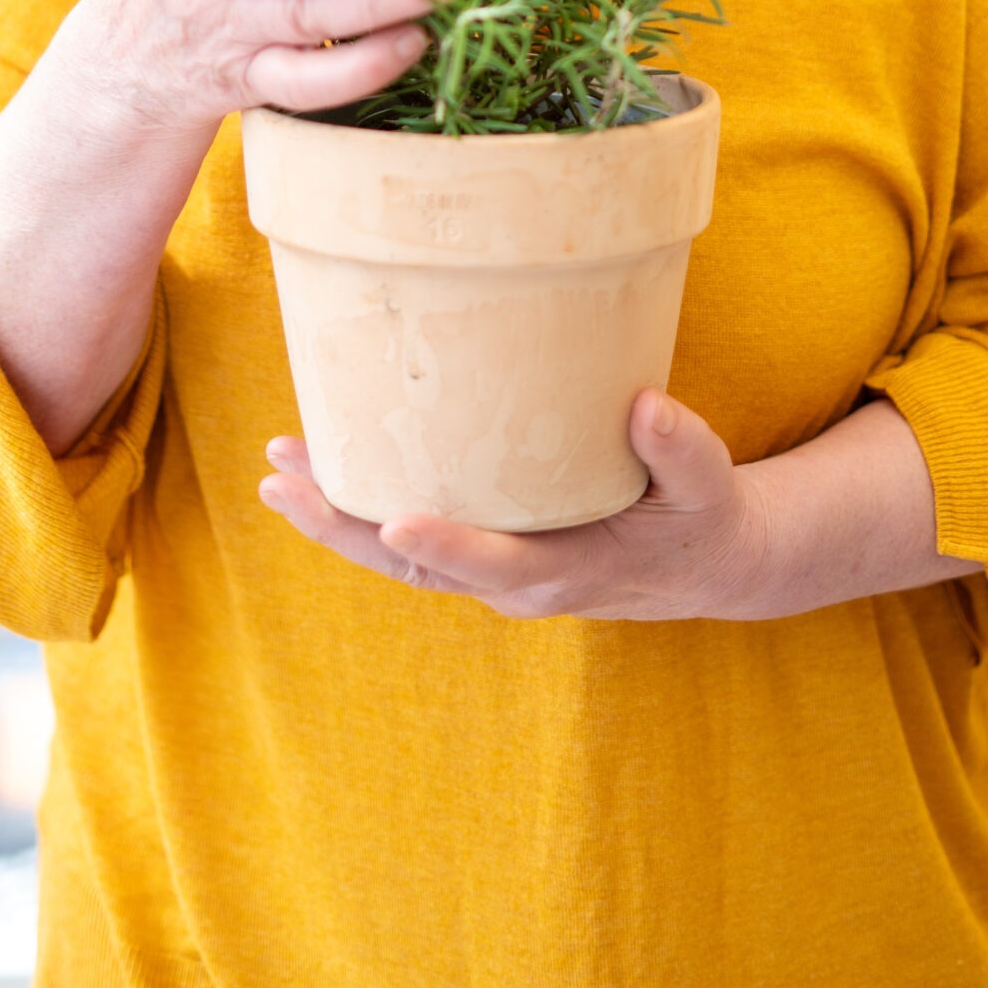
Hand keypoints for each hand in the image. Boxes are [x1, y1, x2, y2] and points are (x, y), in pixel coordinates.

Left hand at [259, 389, 769, 622]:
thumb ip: (680, 450)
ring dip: (335, 518)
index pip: (496, 562)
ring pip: (398, 557)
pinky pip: (409, 539)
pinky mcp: (484, 550)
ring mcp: (493, 571)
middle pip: (416, 566)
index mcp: (568, 572)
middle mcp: (516, 582)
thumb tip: (645, 406)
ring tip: (278, 472)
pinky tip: (321, 472)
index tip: (394, 518)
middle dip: (345, 527)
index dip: (446, 545)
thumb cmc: (701, 517)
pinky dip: (359, 511)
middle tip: (284, 483)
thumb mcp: (709, 486)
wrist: (704, 565)